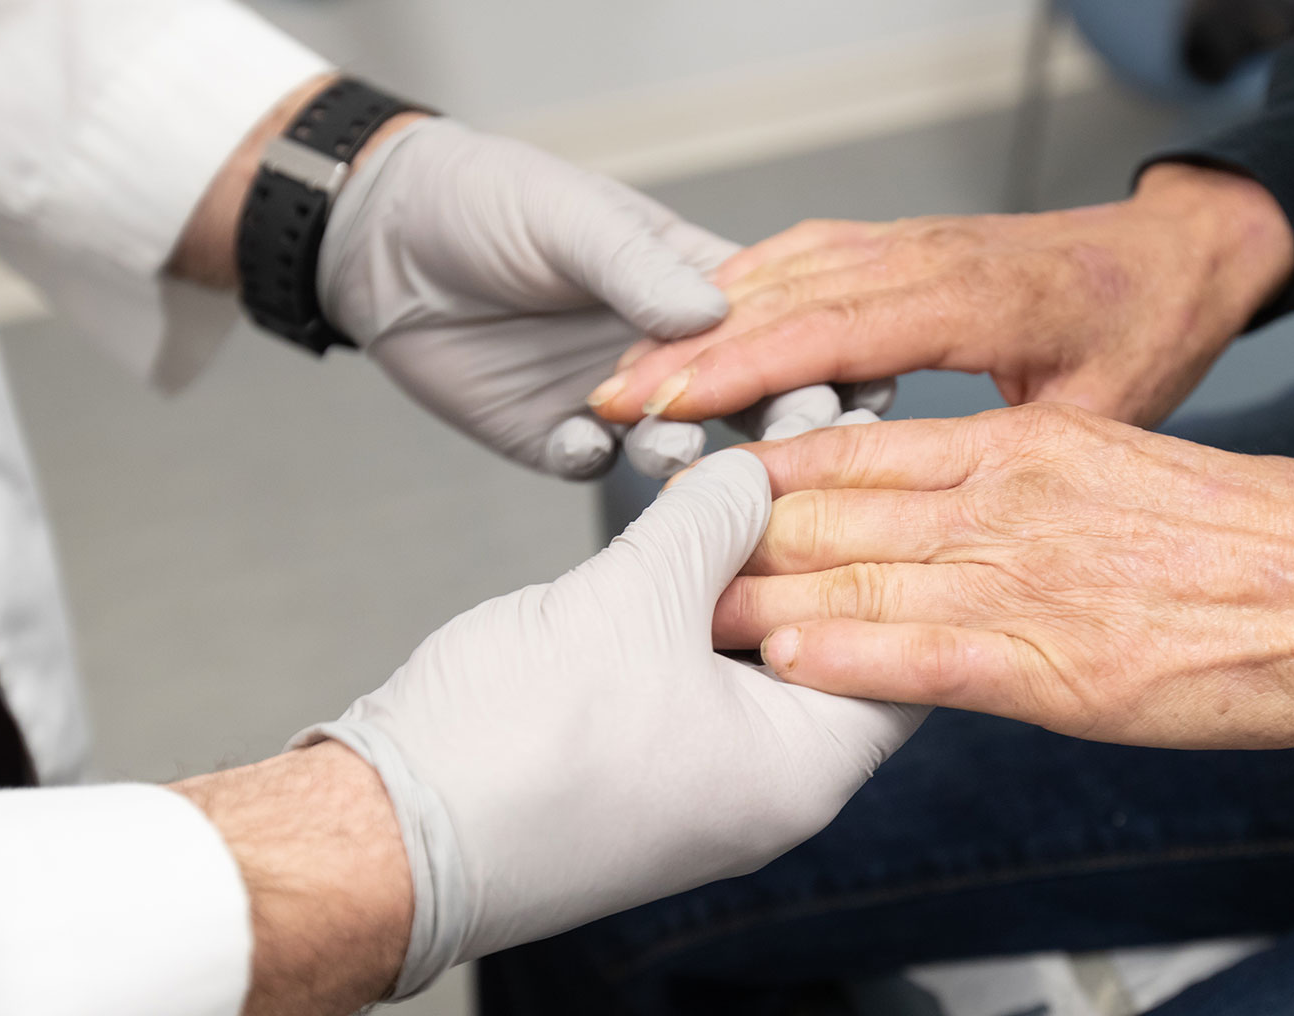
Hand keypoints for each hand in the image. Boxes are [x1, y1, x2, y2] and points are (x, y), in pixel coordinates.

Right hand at [295, 450, 924, 997]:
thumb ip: (712, 520)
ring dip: (740, 575)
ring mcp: (700, 785)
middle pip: (828, 649)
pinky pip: (693, 679)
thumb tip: (755, 474)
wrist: (388, 836)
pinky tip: (673, 542)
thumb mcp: (638, 596)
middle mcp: (767, 790)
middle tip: (800, 458)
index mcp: (803, 770)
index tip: (871, 479)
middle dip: (812, 550)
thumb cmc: (521, 744)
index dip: (893, 559)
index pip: (905, 658)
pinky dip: (692, 612)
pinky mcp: (638, 771)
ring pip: (751, 660)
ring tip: (733, 482)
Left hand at [316, 117, 847, 477]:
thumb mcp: (567, 217)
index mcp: (694, 283)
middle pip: (752, 401)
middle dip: (772, 427)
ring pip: (679, 448)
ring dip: (680, 452)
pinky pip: (593, 468)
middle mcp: (670, 350)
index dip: (820, 357)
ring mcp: (617, 400)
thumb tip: (713, 318)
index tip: (853, 386)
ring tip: (666, 444)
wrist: (380, 240)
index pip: (782, 326)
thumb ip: (636, 269)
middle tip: (777, 444)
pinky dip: (591, 460)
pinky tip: (574, 439)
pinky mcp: (557, 436)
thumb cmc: (484, 200)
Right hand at [587, 164, 1293, 432]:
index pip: (835, 328)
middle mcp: (933, 257)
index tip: (670, 400)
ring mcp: (916, 241)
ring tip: (634, 370)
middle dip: (693, 345)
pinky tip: (702, 319)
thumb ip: (1006, 450)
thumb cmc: (1148, 332)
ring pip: (789, 266)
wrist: (1179, 252)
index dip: (744, 365)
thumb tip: (925, 516)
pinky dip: (748, 283)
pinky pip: (812, 252)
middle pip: (790, 294)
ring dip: (707, 316)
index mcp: (976, 299)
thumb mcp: (1098, 411)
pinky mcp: (908, 242)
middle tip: (611, 398)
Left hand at [713, 404, 1293, 749]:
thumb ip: (1025, 479)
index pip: (859, 443)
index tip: (705, 477)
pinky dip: (847, 660)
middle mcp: (1011, 499)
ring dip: (762, 599)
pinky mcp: (1061, 667)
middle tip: (662, 551)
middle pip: (835, 508)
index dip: (768, 462)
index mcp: (1027, 445)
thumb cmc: (1255, 534)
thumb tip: (946, 498)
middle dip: (739, 533)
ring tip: (688, 613)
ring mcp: (1030, 580)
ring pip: (859, 580)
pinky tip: (785, 662)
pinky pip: (926, 658)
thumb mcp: (1124, 466)